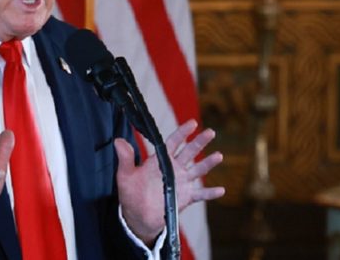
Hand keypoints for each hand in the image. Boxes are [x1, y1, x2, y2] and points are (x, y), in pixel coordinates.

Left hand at [116, 120, 224, 244]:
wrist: (138, 216)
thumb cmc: (131, 193)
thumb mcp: (125, 175)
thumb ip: (125, 158)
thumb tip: (118, 141)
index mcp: (160, 161)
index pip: (173, 143)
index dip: (182, 132)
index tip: (192, 123)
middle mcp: (174, 169)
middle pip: (189, 152)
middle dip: (199, 142)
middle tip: (210, 132)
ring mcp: (181, 183)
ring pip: (198, 170)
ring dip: (208, 163)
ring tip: (219, 156)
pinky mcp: (185, 197)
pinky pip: (200, 194)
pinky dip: (210, 193)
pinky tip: (221, 190)